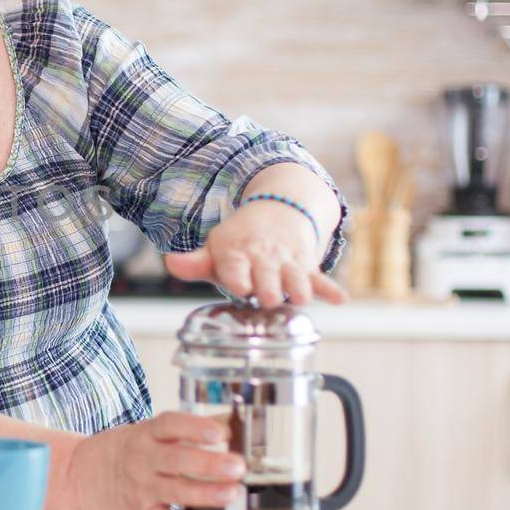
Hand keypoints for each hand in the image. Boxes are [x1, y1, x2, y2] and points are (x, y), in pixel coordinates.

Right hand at [54, 413, 244, 509]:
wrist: (85, 476)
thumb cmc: (127, 450)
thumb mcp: (150, 431)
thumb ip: (190, 428)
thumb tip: (231, 419)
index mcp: (147, 434)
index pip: (170, 425)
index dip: (195, 427)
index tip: (220, 432)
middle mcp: (143, 459)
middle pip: (176, 460)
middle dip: (209, 464)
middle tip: (237, 466)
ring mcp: (141, 487)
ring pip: (175, 492)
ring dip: (205, 494)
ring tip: (232, 494)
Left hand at [163, 199, 346, 307]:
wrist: (279, 210)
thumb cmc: (240, 241)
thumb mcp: (217, 249)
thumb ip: (196, 263)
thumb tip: (170, 263)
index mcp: (235, 254)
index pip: (235, 266)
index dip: (238, 276)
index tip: (240, 285)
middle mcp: (263, 258)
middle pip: (267, 278)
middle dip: (268, 288)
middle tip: (267, 297)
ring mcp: (287, 262)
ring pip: (295, 278)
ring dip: (298, 288)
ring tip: (300, 297)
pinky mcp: (308, 266)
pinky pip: (321, 278)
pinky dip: (330, 288)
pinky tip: (340, 298)